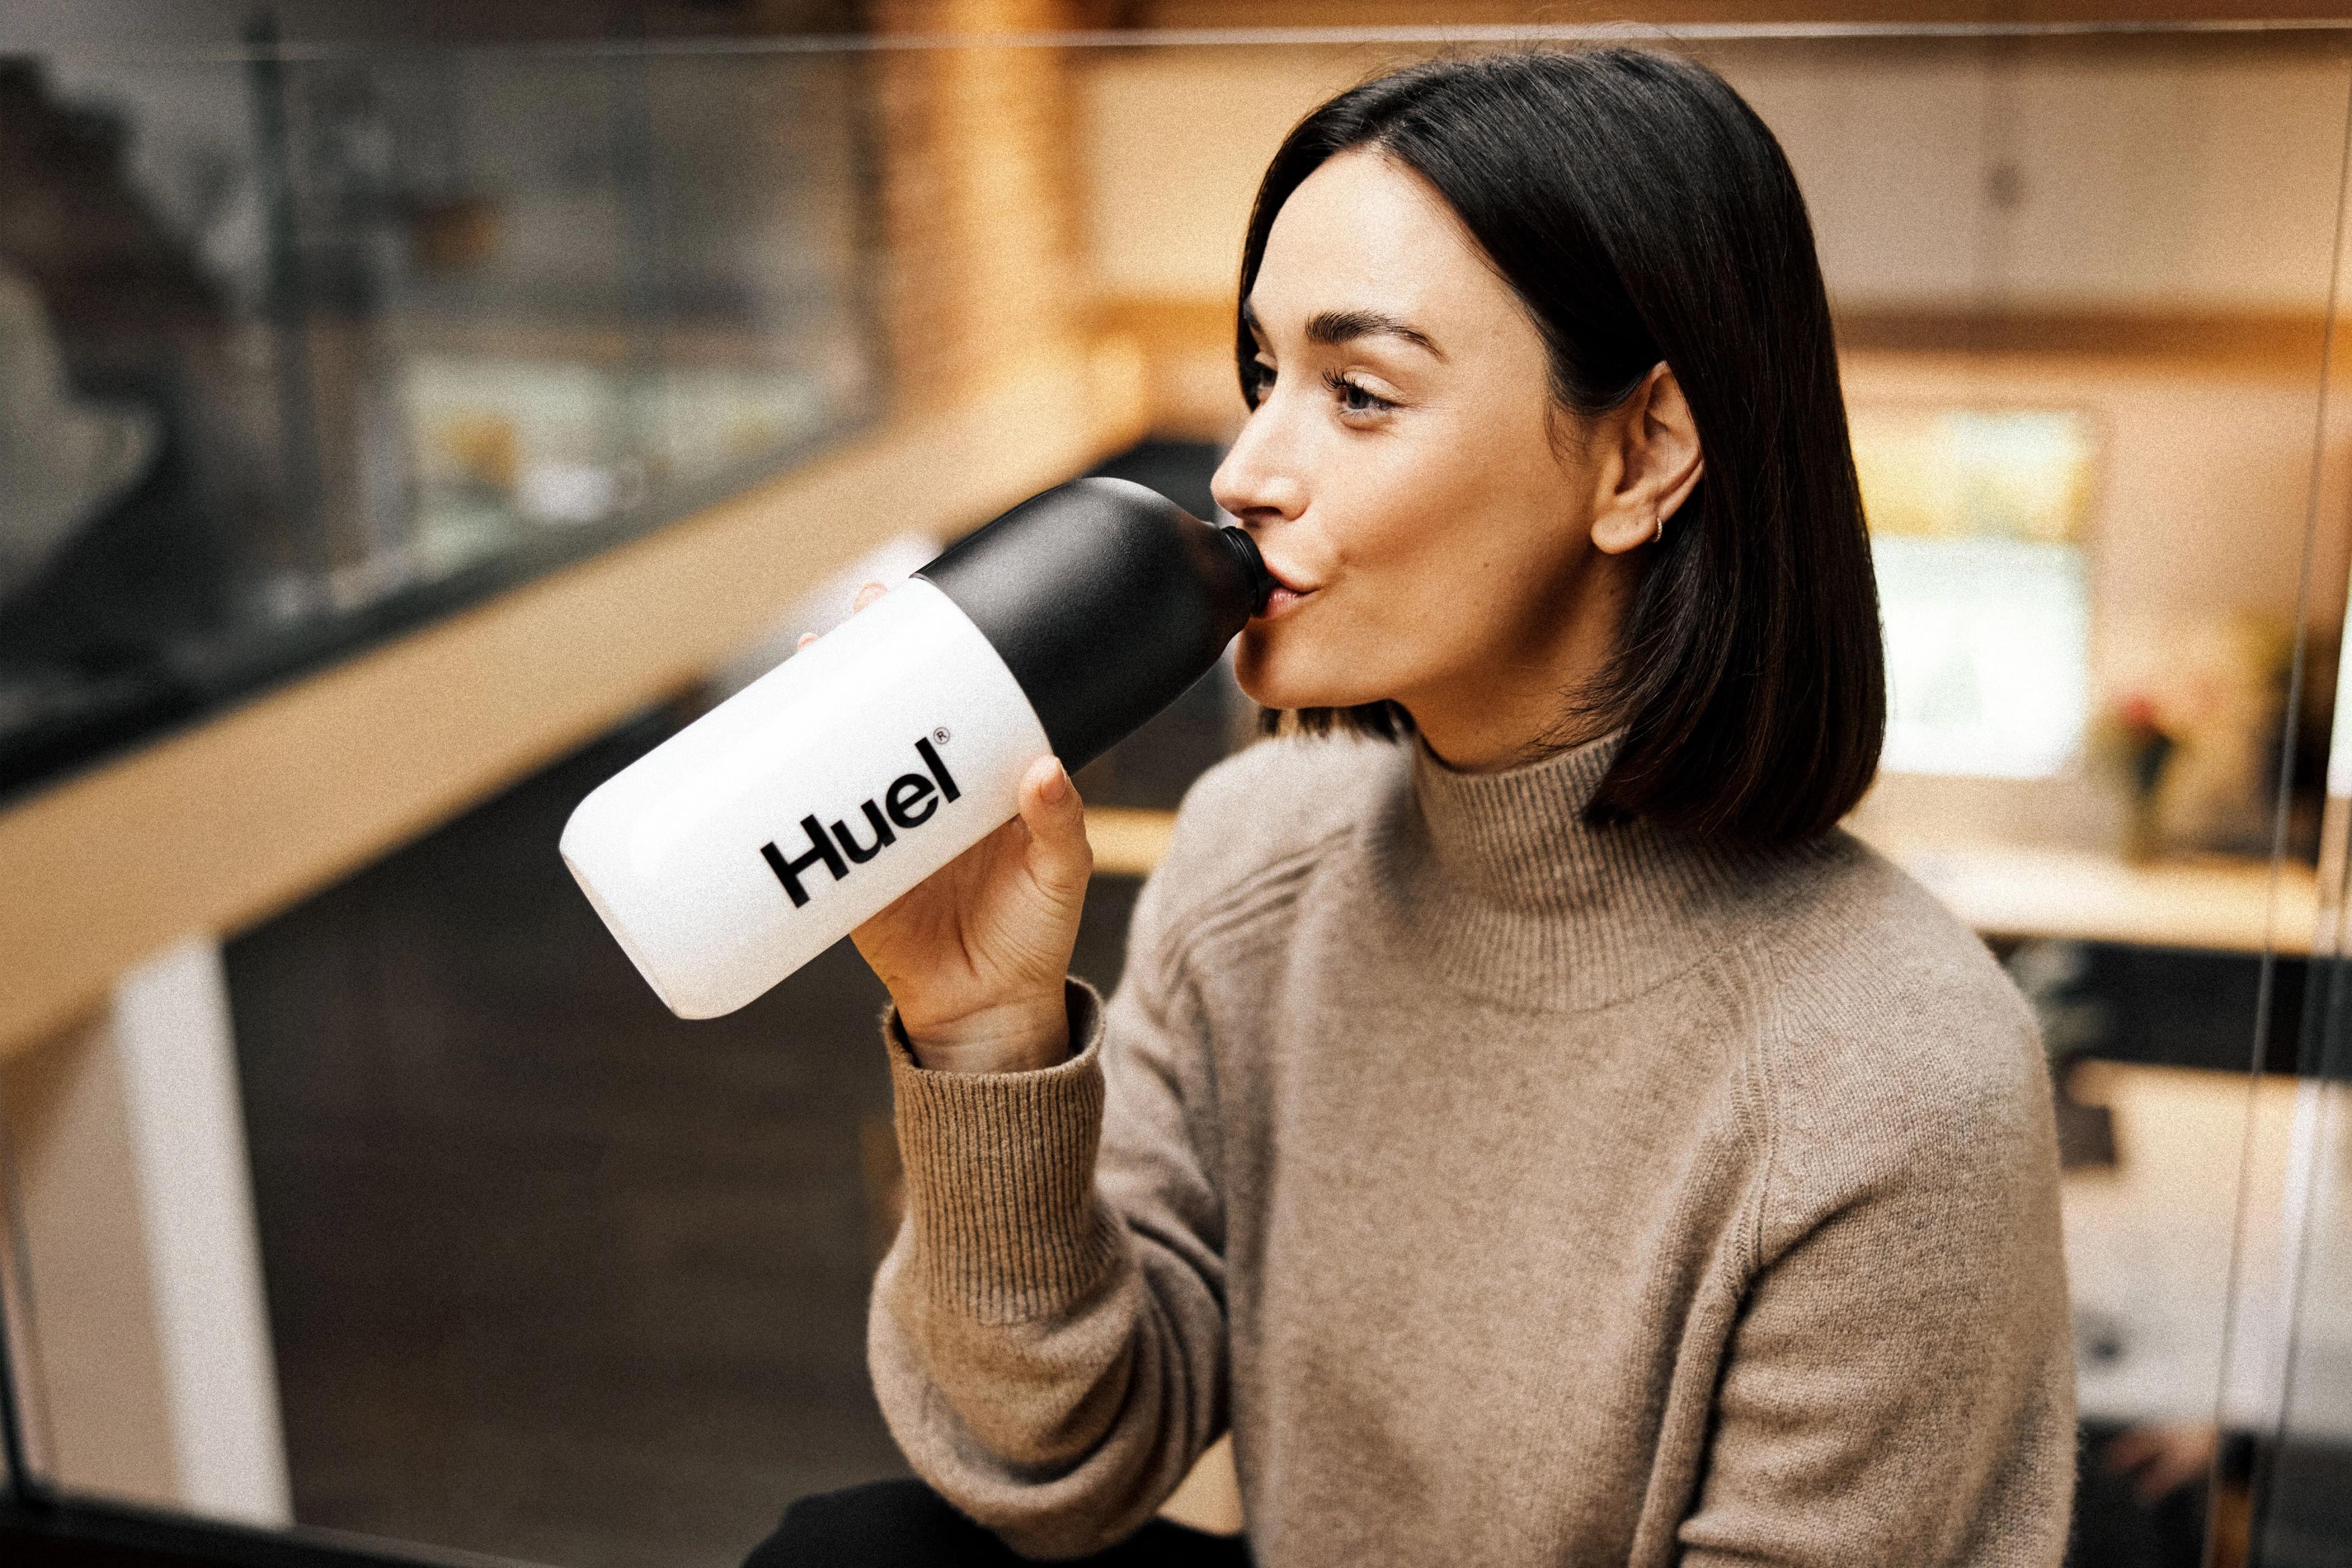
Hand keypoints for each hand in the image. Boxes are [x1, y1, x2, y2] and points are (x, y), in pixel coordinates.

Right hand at [795, 582, 1093, 1072]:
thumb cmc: (1035, 936)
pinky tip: (758, 751)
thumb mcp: (1060, 875)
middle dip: (865, 663)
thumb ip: (1059, 824)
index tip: (917, 606)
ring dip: (817, 708)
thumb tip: (1046, 768)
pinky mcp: (847, 871)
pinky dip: (782, 787)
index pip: (955, 700)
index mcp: (980, 782)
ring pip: (844, 753)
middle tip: (852, 618)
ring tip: (804, 663)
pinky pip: (809, 823)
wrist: (987, 1013)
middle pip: (890, 712)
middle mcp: (926, 795)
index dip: (935, 653)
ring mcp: (881, 828)